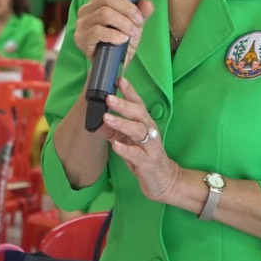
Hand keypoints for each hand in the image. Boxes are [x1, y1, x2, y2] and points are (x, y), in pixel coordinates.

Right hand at [73, 0, 155, 64]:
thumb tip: (147, 3)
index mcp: (98, 0)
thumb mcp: (135, 24)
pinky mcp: (82, 38)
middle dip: (128, 8)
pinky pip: (98, 31)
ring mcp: (82, 24)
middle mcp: (87, 9)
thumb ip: (142, 12)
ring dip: (123, 23)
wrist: (114, 65)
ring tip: (132, 32)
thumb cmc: (122, 41)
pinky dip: (114, 35)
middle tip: (139, 21)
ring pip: (104, 14)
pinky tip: (122, 39)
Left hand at [100, 77, 181, 203]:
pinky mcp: (148, 162)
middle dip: (124, 104)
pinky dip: (125, 149)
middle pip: (139, 114)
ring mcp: (150, 147)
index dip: (130, 92)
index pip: (138, 104)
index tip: (119, 80)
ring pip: (137, 131)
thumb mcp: (128, 142)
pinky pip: (136, 154)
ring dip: (122, 123)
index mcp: (145, 124)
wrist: (164, 180)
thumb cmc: (144, 157)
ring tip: (107, 118)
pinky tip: (115, 145)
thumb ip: (114, 131)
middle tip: (109, 98)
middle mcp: (150, 132)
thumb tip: (96, 121)